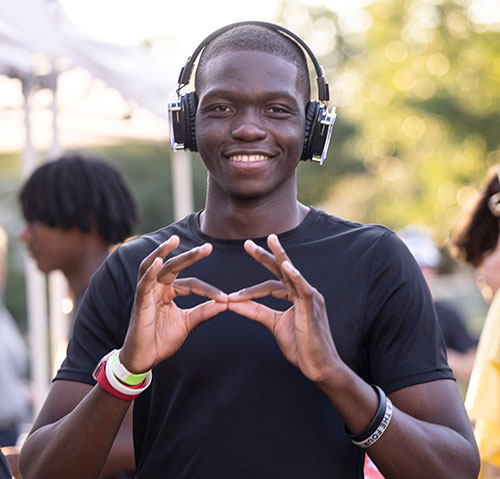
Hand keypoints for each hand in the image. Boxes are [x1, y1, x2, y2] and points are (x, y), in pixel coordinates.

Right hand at [120, 235, 227, 372]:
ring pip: (153, 266)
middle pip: (173, 266)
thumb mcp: (188, 323)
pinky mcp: (139, 303)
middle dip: (190, 256)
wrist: (145, 359)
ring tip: (174, 240)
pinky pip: (143, 284)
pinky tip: (158, 262)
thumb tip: (226, 302)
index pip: (192, 283)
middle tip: (208, 247)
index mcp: (169, 291)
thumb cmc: (162, 340)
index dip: (208, 290)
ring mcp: (146, 293)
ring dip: (162, 252)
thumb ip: (204, 312)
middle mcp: (157, 288)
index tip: (226, 298)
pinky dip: (149, 272)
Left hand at [227, 234, 339, 382]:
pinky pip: (304, 289)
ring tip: (270, 241)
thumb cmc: (301, 347)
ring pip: (292, 273)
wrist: (319, 367)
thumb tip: (232, 301)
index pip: (271, 285)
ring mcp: (310, 298)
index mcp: (295, 296)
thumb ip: (255, 311)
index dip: (251, 289)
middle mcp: (304, 292)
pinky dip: (295, 276)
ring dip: (280, 256)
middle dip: (265, 256)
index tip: (232, 296)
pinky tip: (286, 266)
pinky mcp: (313, 307)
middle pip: (281, 270)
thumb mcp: (274, 324)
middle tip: (247, 244)